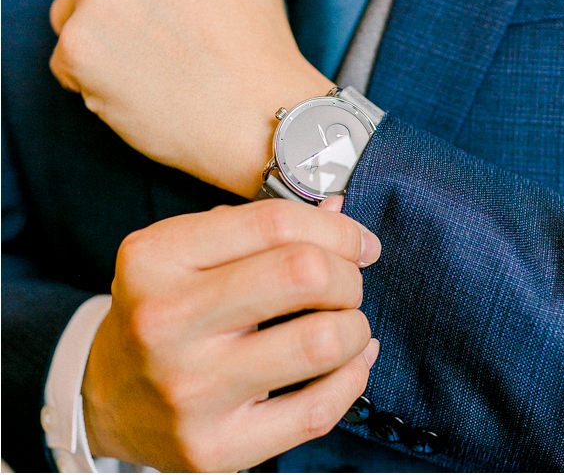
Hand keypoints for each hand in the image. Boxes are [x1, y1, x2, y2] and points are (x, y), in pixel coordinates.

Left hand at [50, 0, 331, 197]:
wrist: (265, 118)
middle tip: (165, 44)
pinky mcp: (76, 45)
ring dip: (99, 38)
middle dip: (116, 4)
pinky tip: (141, 90)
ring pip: (70, 11)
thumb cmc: (262, 50)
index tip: (172, 11)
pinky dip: (92, 79)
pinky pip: (65, 59)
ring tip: (154, 67)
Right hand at [81, 197, 380, 471]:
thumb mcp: (190, 252)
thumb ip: (263, 227)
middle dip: (348, 276)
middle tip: (345, 286)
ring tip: (344, 325)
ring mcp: (188, 390)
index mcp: (156, 258)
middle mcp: (164, 322)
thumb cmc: (167, 309)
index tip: (359, 244)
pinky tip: (349, 362)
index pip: (276, 223)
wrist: (106, 397)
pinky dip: (352, 378)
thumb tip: (342, 212)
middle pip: (305, 274)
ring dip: (354, 328)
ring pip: (322, 342)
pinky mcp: (212, 448)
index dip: (338, 230)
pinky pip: (318, 410)